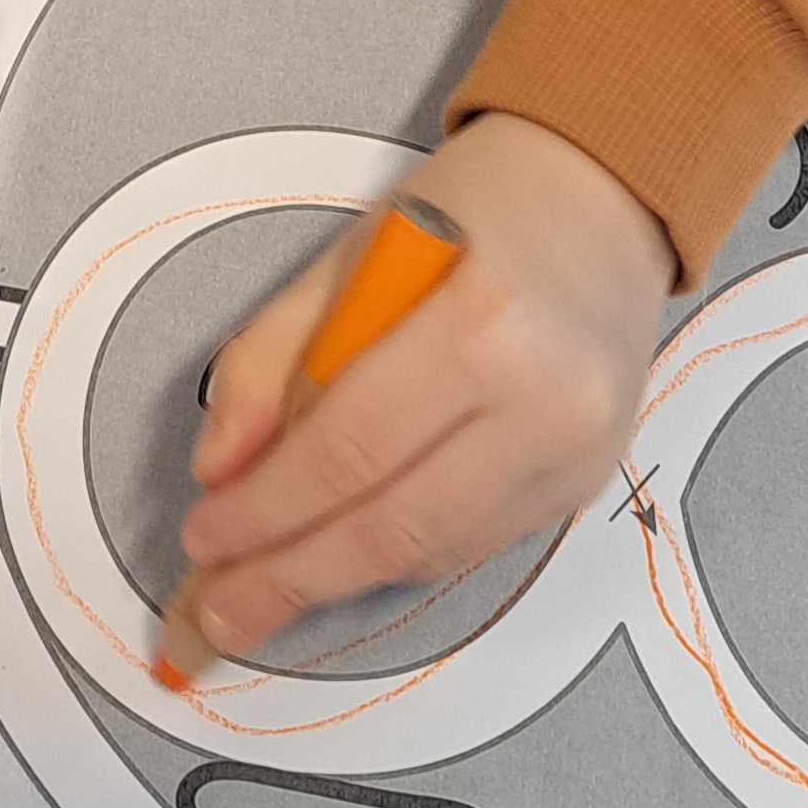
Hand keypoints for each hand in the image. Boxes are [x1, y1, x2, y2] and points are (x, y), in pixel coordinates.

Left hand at [168, 112, 671, 659]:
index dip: (265, 510)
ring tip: (264, 593)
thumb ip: (269, 358)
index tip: (204, 538)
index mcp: (480, 325)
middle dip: (292, 578)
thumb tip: (219, 469)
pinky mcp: (585, 482)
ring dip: (340, 581)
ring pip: (435, 553)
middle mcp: (543, 402)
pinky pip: (474, 544)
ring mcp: (576, 453)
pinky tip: (345, 552)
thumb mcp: (349, 254)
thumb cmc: (476, 212)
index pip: (348, 452)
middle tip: (223, 608)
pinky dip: (401, 557)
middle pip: (393, 527)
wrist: (603, 199)